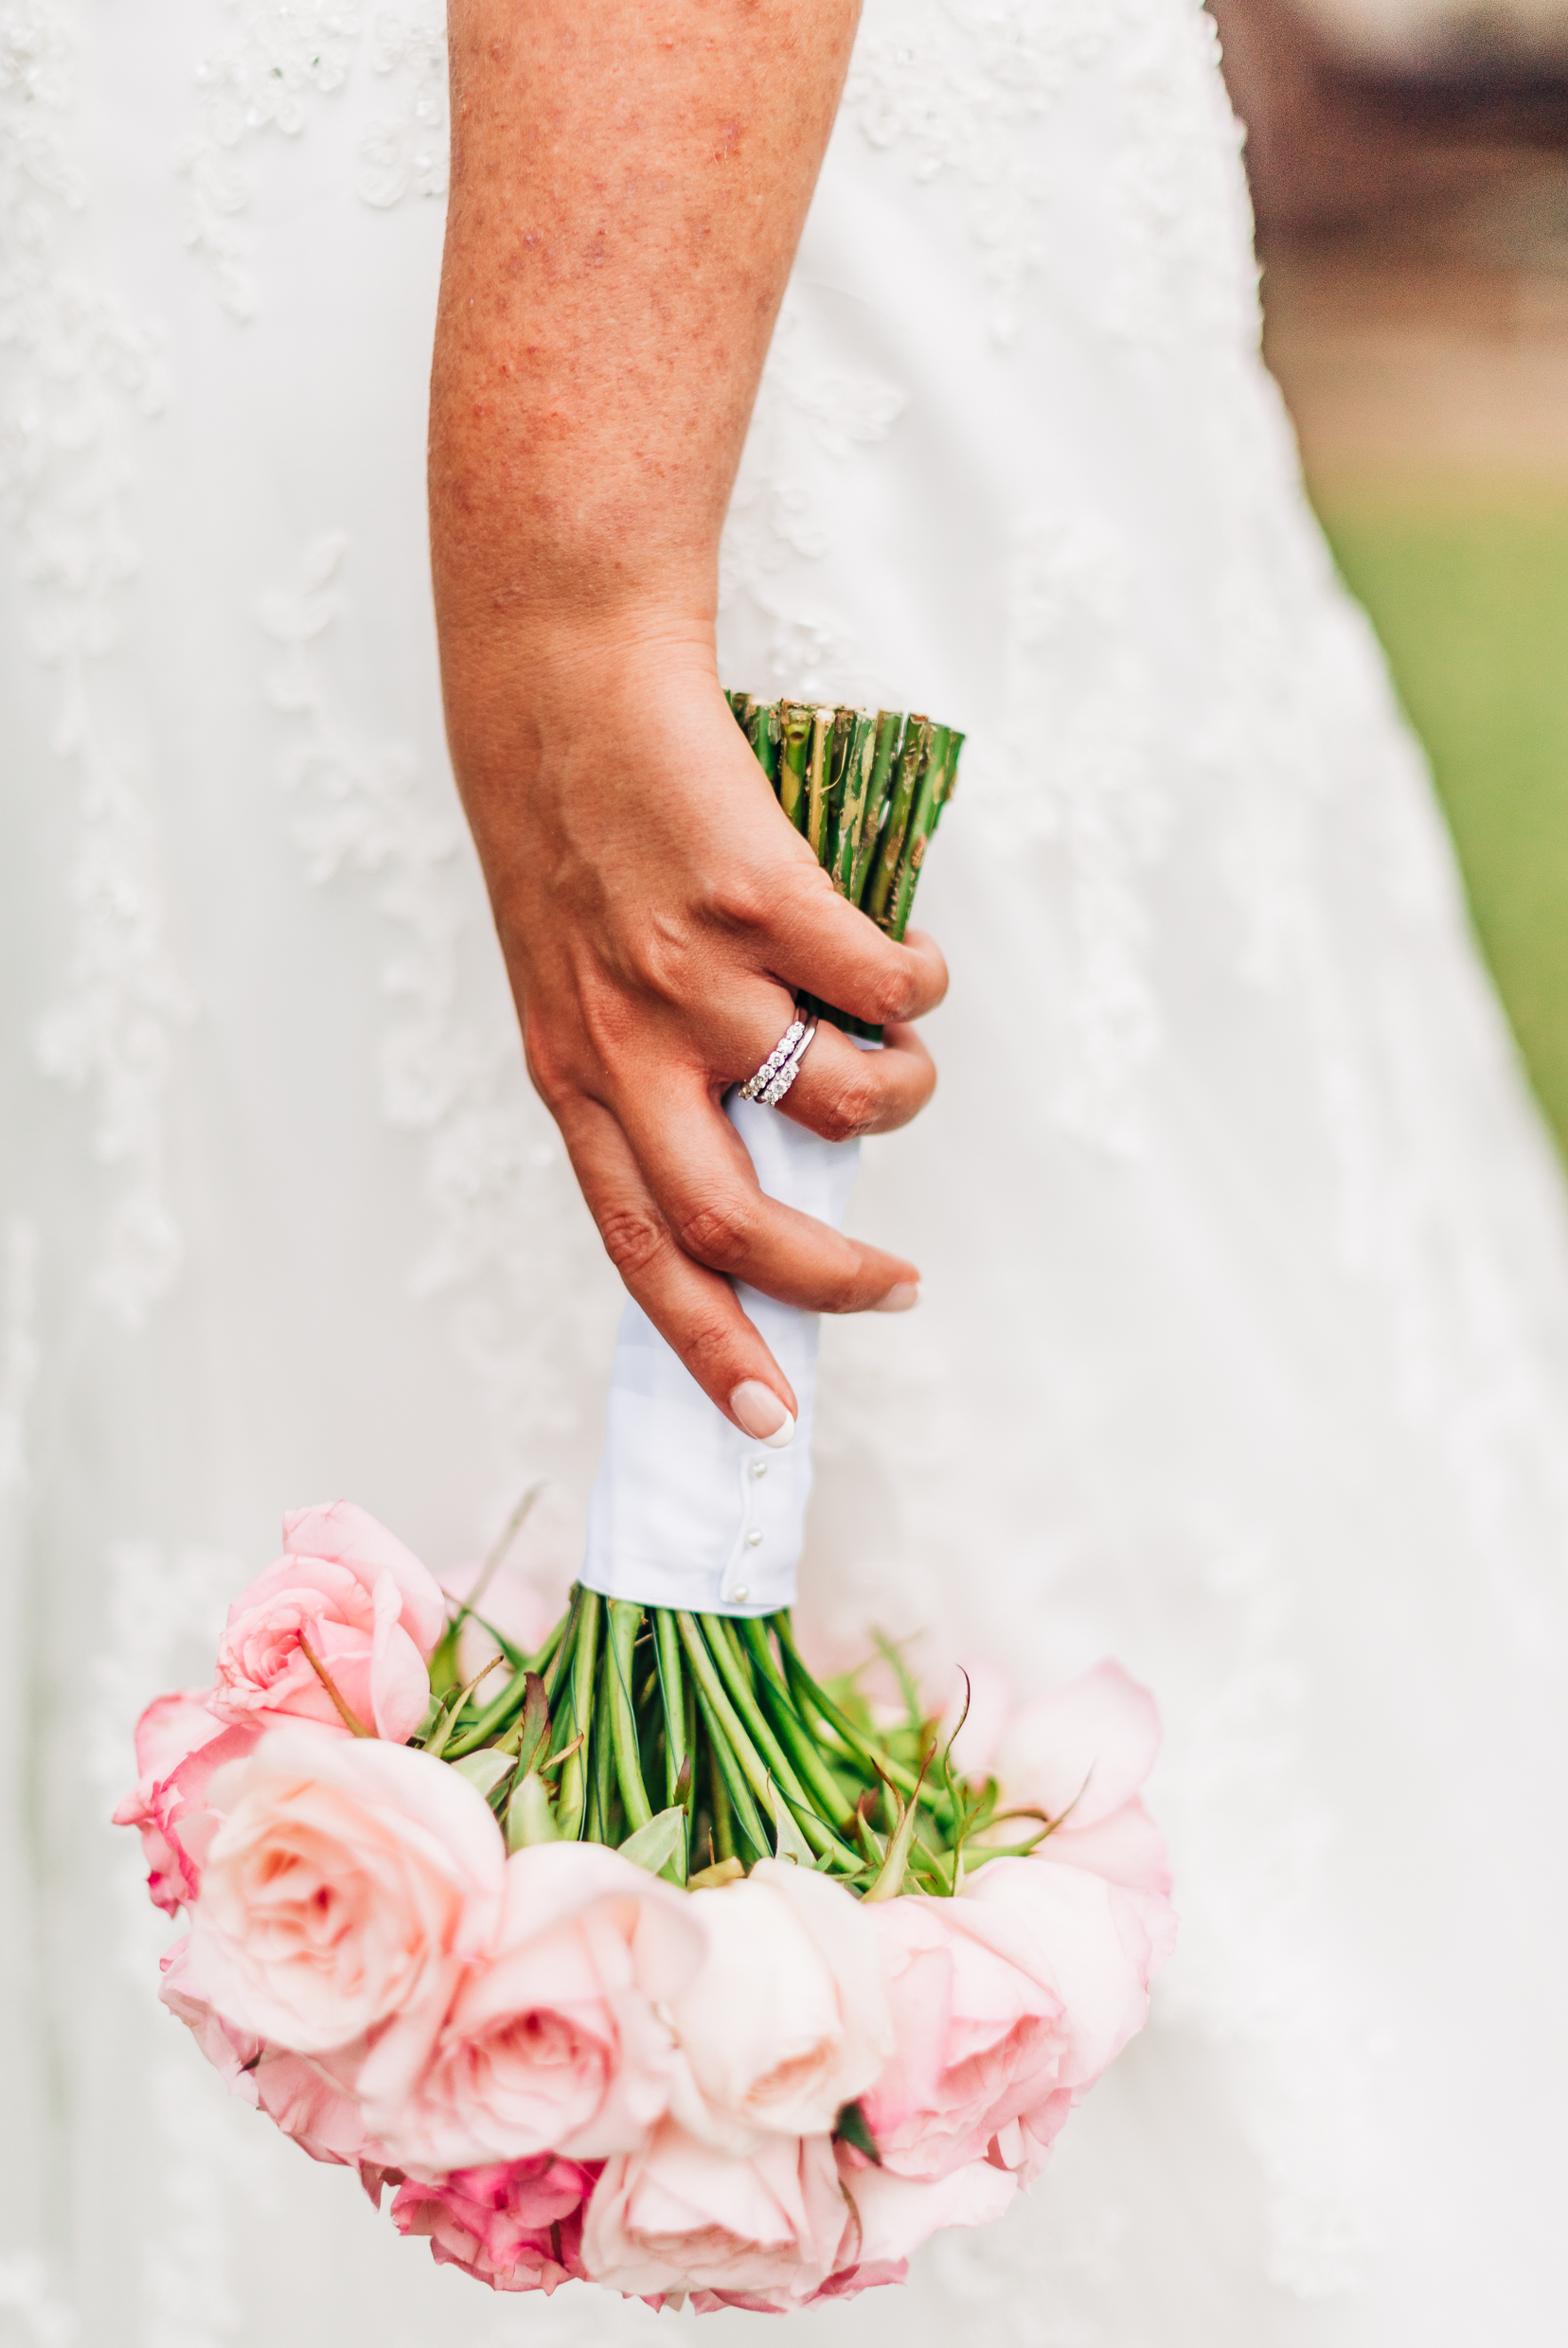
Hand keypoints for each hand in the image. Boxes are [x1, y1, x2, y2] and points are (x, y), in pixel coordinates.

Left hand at [448, 623, 947, 1435]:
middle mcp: (624, 1042)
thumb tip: (783, 1162)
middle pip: (733, 1217)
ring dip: (901, 1092)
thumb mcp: (573, 981)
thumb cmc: (575, 839)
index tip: (766, 1419)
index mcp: (573, 1076)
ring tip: (901, 1054)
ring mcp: (692, 971)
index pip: (640, 1246)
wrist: (557, 680)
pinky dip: (919, 985)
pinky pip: (884, 980)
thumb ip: (648, 1079)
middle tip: (896, 1288)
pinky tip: (906, 964)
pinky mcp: (760, 893)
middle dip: (831, 1279)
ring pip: (841, 1091)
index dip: (709, 1344)